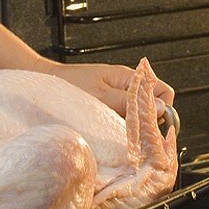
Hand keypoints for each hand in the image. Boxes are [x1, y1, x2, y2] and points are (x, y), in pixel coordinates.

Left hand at [38, 59, 174, 119]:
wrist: (45, 84)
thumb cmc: (68, 85)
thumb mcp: (100, 96)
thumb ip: (129, 102)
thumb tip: (159, 108)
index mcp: (128, 78)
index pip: (163, 92)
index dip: (162, 109)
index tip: (151, 124)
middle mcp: (126, 86)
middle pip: (153, 105)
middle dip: (147, 119)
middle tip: (131, 130)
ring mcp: (117, 96)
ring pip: (139, 113)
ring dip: (132, 124)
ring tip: (116, 128)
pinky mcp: (108, 105)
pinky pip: (123, 116)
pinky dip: (120, 124)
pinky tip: (108, 128)